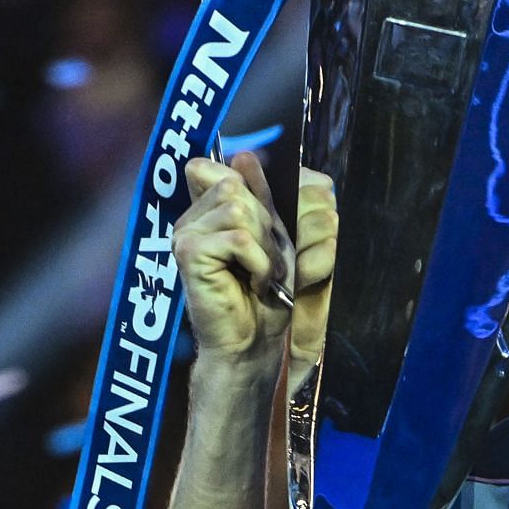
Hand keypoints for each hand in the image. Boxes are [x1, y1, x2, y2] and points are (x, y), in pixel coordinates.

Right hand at [176, 152, 334, 373]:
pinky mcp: (188, 252)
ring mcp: (187, 230)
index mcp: (216, 204)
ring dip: (265, 246)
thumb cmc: (272, 297)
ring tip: (264, 273)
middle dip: (270, 224)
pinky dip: (259, 262)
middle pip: (239, 182)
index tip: (279, 225)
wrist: (255, 345)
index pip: (238, 163)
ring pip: (238, 208)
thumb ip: (305, 213)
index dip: (267, 184)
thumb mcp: (296, 247)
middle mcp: (196, 212)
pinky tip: (255, 283)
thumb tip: (321, 183)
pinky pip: (238, 237)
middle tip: (271, 262)